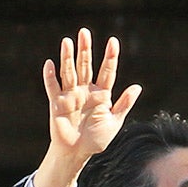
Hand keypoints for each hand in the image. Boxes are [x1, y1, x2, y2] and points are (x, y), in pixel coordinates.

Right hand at [34, 29, 141, 186]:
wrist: (76, 154)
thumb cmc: (96, 140)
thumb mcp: (114, 122)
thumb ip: (124, 104)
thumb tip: (137, 87)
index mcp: (101, 94)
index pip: (107, 71)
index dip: (110, 57)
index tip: (113, 41)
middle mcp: (85, 91)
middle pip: (86, 66)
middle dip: (85, 50)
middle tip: (84, 32)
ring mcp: (70, 96)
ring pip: (69, 72)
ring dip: (68, 58)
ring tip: (67, 41)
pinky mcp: (56, 104)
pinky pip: (52, 87)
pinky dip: (50, 76)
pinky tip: (50, 63)